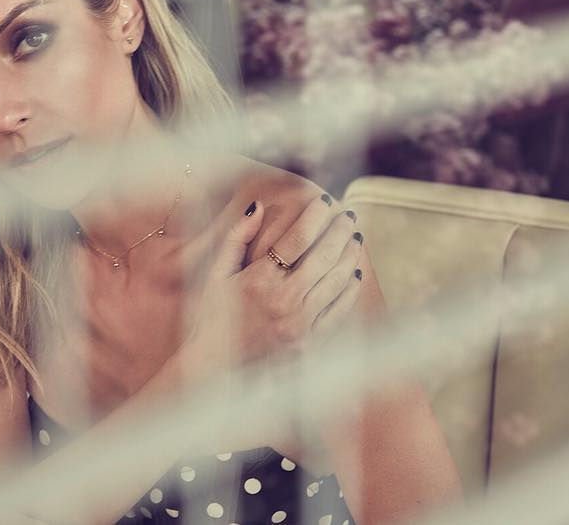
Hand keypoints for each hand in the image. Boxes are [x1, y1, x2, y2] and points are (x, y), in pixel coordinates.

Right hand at [181, 193, 364, 375]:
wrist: (215, 367)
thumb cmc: (213, 315)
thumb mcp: (216, 273)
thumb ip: (236, 237)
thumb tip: (258, 205)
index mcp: (259, 281)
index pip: (297, 238)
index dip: (314, 215)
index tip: (324, 200)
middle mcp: (283, 302)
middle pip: (324, 256)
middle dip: (340, 231)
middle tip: (349, 215)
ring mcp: (299, 324)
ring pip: (336, 281)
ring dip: (350, 255)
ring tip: (355, 238)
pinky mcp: (309, 342)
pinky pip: (338, 310)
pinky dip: (350, 289)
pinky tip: (354, 272)